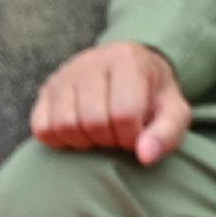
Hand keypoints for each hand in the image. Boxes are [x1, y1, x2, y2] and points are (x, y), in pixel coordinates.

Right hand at [31, 42, 187, 163]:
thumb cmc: (152, 97)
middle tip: (118, 136)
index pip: (124, 112)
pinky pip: (42, 128)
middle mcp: (92, 61)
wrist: (130, 72)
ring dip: (84, 142)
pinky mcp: (46, 90)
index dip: (130, 136)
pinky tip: (80, 133)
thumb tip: (145, 156)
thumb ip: (166, 133)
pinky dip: (60, 140)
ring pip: (64, 125)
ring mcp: (65, 75)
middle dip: (108, 139)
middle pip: (92, 120)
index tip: (136, 136)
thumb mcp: (172, 111)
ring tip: (101, 135)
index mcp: (128, 60)